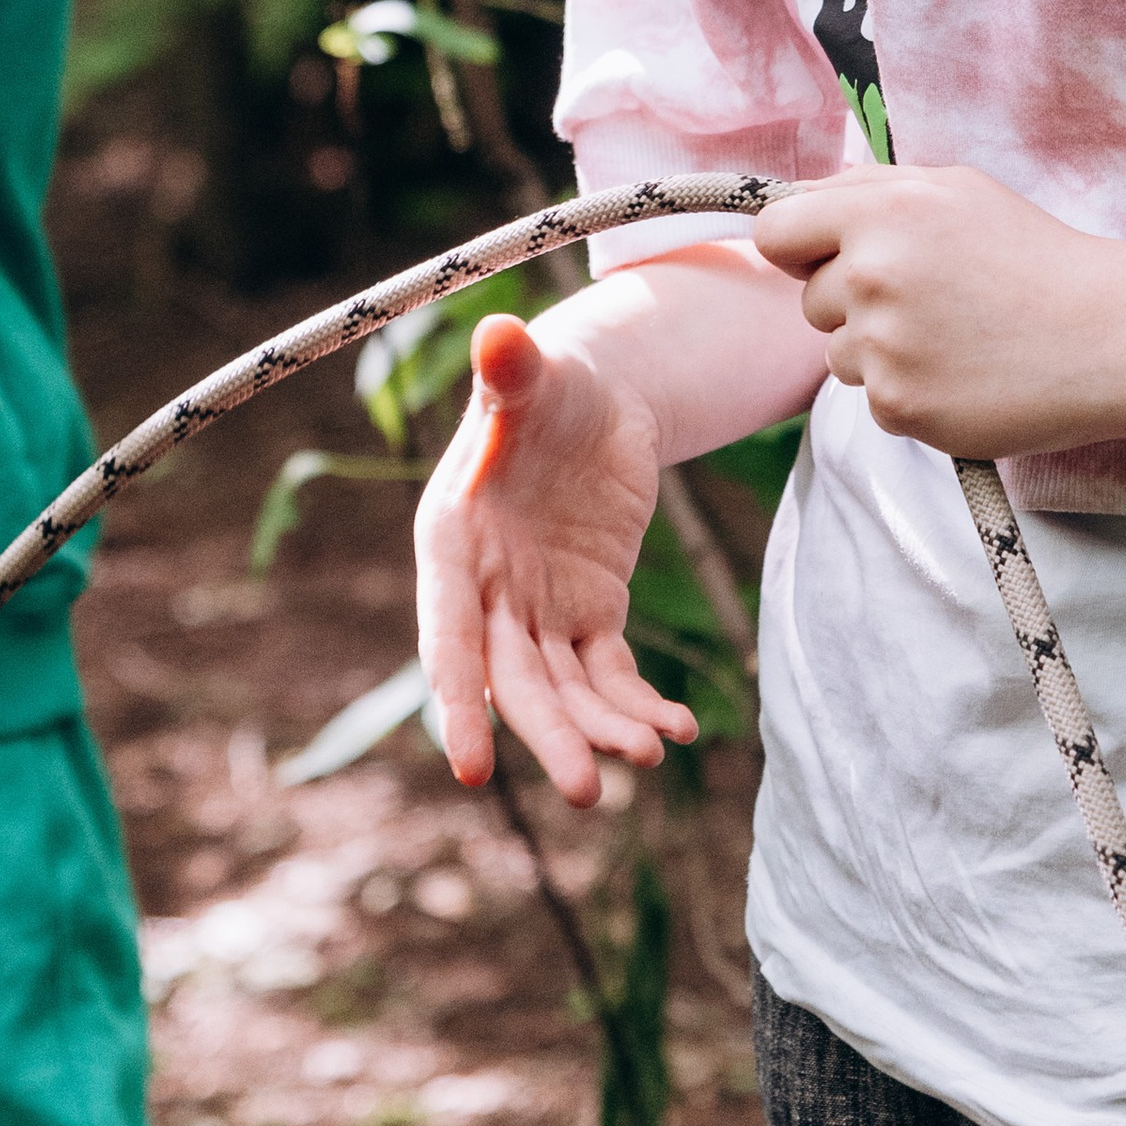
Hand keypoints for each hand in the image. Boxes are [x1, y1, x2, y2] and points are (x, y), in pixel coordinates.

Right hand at [413, 312, 697, 801]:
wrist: (589, 395)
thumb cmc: (545, 382)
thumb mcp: (530, 376)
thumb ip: (510, 369)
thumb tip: (499, 336)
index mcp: (452, 544)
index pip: (449, 635)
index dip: (456, 700)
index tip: (470, 769)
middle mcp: (488, 590)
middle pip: (513, 680)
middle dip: (547, 735)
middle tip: (587, 790)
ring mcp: (539, 608)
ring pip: (564, 689)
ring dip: (600, 729)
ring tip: (650, 756)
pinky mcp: (590, 611)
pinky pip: (610, 672)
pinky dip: (637, 704)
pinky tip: (677, 730)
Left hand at [755, 164, 1125, 456]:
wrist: (1108, 335)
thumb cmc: (1034, 255)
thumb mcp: (957, 189)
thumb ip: (871, 188)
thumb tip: (799, 202)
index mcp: (882, 210)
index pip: (776, 231)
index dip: (798, 247)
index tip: (825, 259)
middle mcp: (872, 274)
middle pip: (811, 300)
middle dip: (853, 301)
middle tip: (930, 299)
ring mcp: (883, 345)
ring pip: (840, 354)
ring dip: (880, 351)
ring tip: (955, 337)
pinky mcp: (900, 406)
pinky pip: (874, 400)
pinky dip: (911, 392)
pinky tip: (964, 373)